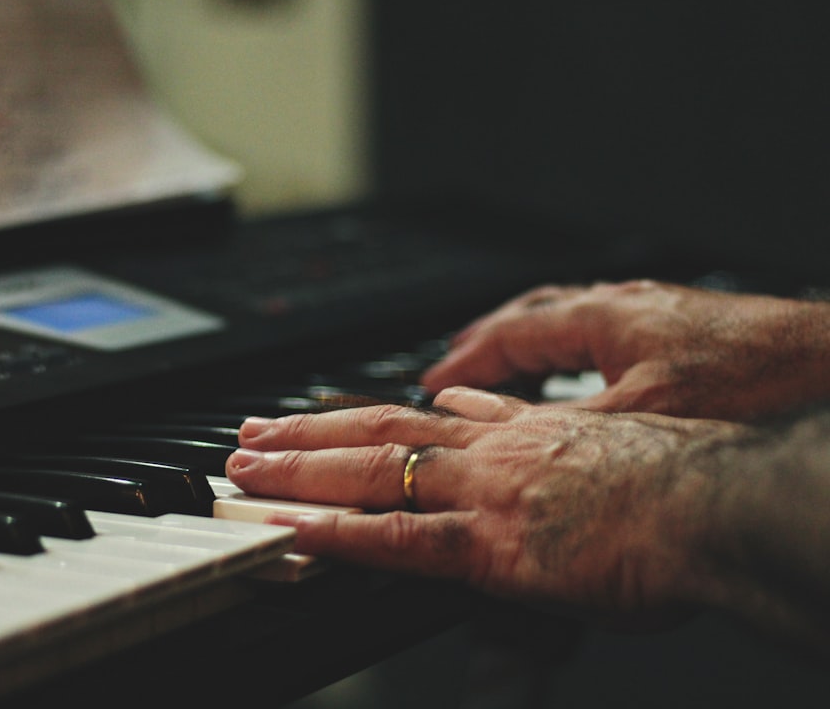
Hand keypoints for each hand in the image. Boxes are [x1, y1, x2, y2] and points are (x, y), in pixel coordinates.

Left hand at [226, 388, 748, 626]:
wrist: (718, 503)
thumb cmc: (682, 481)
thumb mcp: (604, 439)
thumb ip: (542, 431)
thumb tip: (495, 417)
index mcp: (520, 432)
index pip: (423, 418)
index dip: (364, 418)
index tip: (322, 419)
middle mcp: (489, 454)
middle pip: (377, 430)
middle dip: (306, 434)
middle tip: (251, 435)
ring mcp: (484, 495)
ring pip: (371, 473)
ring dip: (300, 471)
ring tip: (245, 469)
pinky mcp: (492, 546)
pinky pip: (396, 538)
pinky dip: (337, 532)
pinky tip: (292, 529)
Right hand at [420, 280, 829, 420]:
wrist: (827, 365)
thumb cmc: (750, 382)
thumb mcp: (642, 417)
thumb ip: (571, 426)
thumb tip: (514, 442)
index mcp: (603, 318)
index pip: (512, 331)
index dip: (466, 358)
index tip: (433, 379)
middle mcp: (622, 306)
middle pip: (534, 315)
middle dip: (487, 342)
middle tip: (453, 366)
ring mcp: (651, 314)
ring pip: (568, 321)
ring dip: (528, 343)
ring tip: (502, 367)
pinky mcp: (678, 329)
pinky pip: (600, 333)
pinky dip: (569, 352)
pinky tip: (579, 375)